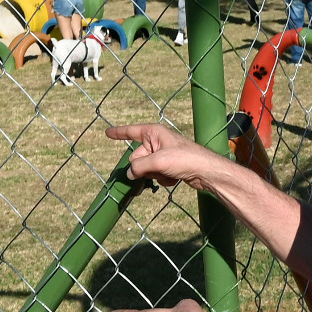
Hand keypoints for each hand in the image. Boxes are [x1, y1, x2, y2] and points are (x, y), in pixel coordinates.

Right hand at [103, 122, 229, 191]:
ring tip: (169, 174)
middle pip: (136, 158)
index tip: (106, 133)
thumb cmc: (184, 159)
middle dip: (143, 168)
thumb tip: (130, 174)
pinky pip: (156, 175)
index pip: (131, 132)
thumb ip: (138, 167)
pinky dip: (163, 179)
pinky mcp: (168, 166)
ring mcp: (162, 155)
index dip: (118, 133)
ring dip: (154, 175)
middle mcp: (156, 142)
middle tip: (156, 170)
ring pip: (146, 169)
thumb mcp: (157, 161)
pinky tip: (175, 178)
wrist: (205, 171)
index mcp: (153, 133)